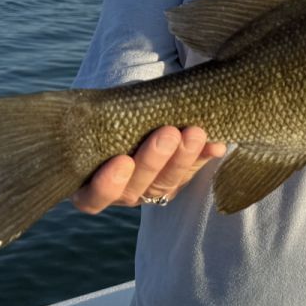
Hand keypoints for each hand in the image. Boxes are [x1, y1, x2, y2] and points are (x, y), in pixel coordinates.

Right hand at [71, 126, 225, 213]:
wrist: (128, 116)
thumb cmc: (105, 118)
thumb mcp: (103, 117)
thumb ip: (111, 115)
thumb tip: (128, 109)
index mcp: (89, 185)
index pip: (94, 196)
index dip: (108, 184)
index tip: (122, 161)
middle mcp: (120, 194)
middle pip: (136, 188)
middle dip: (154, 160)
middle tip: (168, 134)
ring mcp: (148, 191)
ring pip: (165, 184)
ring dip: (183, 158)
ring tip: (195, 134)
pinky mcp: (174, 184)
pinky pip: (188, 175)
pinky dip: (203, 158)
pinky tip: (216, 145)